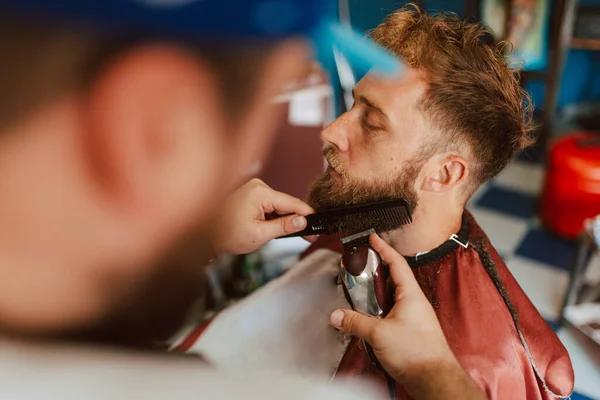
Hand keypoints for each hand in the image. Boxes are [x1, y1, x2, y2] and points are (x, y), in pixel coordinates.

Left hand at [212, 179, 313, 254]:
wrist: (204, 235)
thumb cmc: (227, 235)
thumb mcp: (260, 234)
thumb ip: (284, 226)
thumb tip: (303, 221)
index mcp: (260, 192)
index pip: (291, 202)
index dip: (306, 215)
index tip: (318, 226)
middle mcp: (258, 186)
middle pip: (286, 204)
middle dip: (296, 220)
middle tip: (310, 236)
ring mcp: (254, 189)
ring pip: (278, 206)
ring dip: (284, 219)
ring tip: (294, 235)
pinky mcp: (251, 195)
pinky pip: (270, 206)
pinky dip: (275, 217)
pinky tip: (278, 228)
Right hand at [330, 234, 485, 399]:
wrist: (434, 379)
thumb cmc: (418, 354)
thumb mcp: (379, 334)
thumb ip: (355, 322)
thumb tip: (338, 315)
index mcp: (410, 294)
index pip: (396, 263)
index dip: (383, 248)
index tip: (373, 238)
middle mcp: (413, 302)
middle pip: (392, 279)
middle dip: (375, 271)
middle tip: (360, 266)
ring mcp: (413, 316)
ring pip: (390, 297)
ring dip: (375, 294)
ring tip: (359, 295)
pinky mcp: (410, 330)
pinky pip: (391, 313)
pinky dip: (378, 312)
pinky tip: (368, 320)